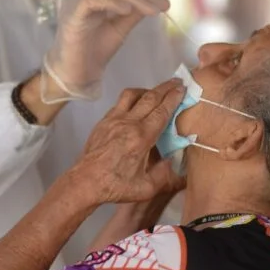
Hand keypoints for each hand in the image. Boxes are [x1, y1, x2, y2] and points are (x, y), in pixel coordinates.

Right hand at [44, 0, 169, 99]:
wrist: (77, 74)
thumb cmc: (95, 51)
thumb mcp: (120, 28)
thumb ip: (134, 13)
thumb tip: (155, 0)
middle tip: (162, 3)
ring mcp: (74, 1)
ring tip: (152, 10)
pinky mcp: (71, 13)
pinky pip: (92, 0)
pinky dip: (112, 2)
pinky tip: (128, 10)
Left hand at [68, 79, 184, 204]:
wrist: (85, 182)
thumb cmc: (116, 186)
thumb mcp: (146, 188)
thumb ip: (164, 173)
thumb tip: (173, 159)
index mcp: (141, 137)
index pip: (162, 111)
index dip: (174, 98)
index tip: (183, 89)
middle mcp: (128, 123)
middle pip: (150, 97)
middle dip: (165, 87)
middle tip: (177, 81)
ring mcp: (114, 120)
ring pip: (132, 94)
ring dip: (147, 89)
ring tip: (157, 91)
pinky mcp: (104, 121)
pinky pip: (120, 102)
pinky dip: (132, 98)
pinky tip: (137, 105)